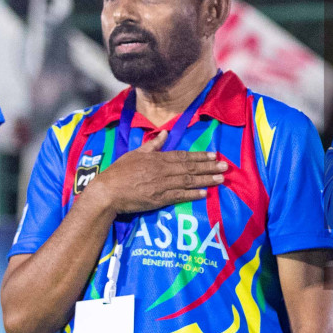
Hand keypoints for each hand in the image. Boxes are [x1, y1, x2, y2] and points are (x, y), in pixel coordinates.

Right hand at [86, 133, 228, 215]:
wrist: (108, 192)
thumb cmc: (119, 172)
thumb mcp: (135, 153)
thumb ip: (152, 145)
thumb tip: (163, 134)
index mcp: (157, 158)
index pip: (183, 156)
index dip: (199, 156)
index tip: (213, 155)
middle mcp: (162, 170)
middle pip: (190, 168)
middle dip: (209, 167)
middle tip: (225, 167)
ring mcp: (162, 185)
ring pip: (188, 181)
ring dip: (206, 180)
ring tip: (220, 179)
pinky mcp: (159, 199)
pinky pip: (180, 196)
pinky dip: (193, 194)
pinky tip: (205, 193)